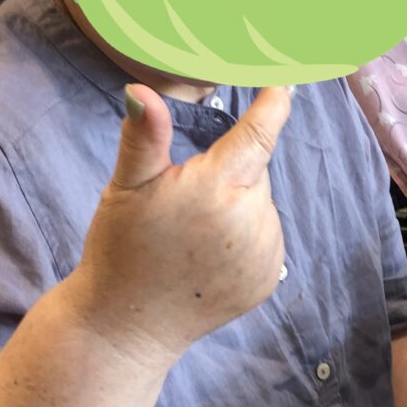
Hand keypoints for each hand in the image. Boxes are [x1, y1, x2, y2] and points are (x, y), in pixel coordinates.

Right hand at [67, 84, 290, 357]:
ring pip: (262, 204)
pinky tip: (210, 255)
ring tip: (194, 234)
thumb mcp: (126, 188)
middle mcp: (251, 220)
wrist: (128, 326)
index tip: (285, 81)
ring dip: (239, 205)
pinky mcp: (268, 278)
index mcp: (216, 189)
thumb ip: (143, 136)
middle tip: (185, 199)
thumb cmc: (121, 249)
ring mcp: (265, 253)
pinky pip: (266, 237)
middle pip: (255, 171)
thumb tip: (140, 90)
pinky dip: (246, 237)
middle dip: (230, 172)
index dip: (274, 103)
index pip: (259, 134)